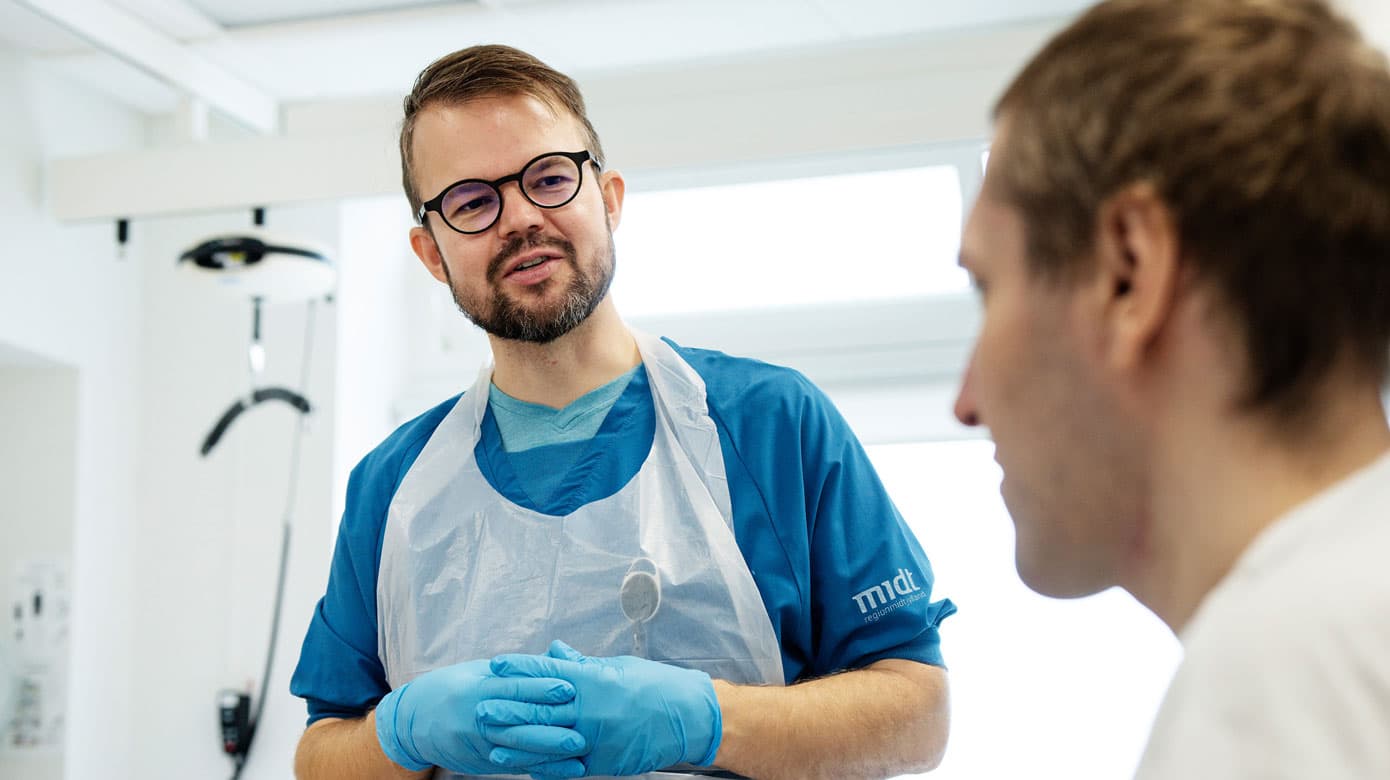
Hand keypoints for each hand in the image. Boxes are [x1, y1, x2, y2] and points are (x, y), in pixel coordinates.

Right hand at [374, 658, 588, 775]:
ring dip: (549, 752)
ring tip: (577, 752)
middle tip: (580, 729)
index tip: (569, 688)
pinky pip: (513, 764)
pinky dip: (540, 767)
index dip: (541, 688)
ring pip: (517, 747)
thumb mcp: (480, 672)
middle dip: (550, 726)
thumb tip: (557, 657)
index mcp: (477, 688)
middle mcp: (476, 716)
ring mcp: (477, 742)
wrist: (414, 720)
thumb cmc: (455, 688)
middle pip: (517, 721)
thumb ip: (518, 670)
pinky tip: (562, 768)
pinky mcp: (481, 761)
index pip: (513, 688)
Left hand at [483, 640, 721, 776]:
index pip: (548, 672)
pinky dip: (543, 766)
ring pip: (548, 740)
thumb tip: (554, 651)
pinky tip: (523, 766)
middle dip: (508, 708)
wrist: (688, 716)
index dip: (520, 668)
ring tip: (492, 742)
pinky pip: (566, 765)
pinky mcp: (602, 761)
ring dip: (517, 742)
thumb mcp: (618, 667)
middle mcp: (591, 708)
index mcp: (594, 679)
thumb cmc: (656, 686)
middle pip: (540, 708)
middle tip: (480, 707)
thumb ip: (582, 663)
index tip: (497, 665)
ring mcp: (595, 737)